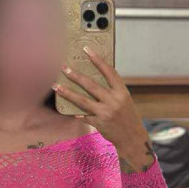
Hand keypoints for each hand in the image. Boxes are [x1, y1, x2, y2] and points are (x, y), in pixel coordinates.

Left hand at [52, 46, 155, 171]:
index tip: (87, 50)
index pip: (109, 72)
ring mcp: (105, 112)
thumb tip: (90, 81)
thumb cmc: (127, 116)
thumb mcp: (124, 100)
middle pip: (91, 85)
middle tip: (64, 68)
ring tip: (56, 86)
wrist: (132, 137)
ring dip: (68, 93)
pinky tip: (71, 111)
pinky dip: (78, 113)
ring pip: (82, 100)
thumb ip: (111, 91)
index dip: (98, 60)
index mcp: (122, 92)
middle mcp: (114, 101)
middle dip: (76, 76)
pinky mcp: (99, 123)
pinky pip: (84, 116)